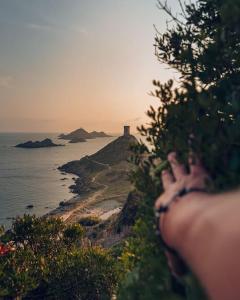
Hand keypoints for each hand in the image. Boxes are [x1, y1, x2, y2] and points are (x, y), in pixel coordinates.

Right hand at [155, 152, 209, 275]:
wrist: (184, 219)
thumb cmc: (176, 233)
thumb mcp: (174, 249)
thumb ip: (176, 260)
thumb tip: (178, 276)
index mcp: (166, 204)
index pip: (163, 195)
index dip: (163, 187)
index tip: (161, 181)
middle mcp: (173, 190)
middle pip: (169, 178)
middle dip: (168, 170)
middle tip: (167, 162)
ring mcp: (184, 181)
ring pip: (180, 167)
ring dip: (177, 160)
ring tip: (174, 152)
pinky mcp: (196, 174)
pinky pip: (195, 158)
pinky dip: (194, 148)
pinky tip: (193, 138)